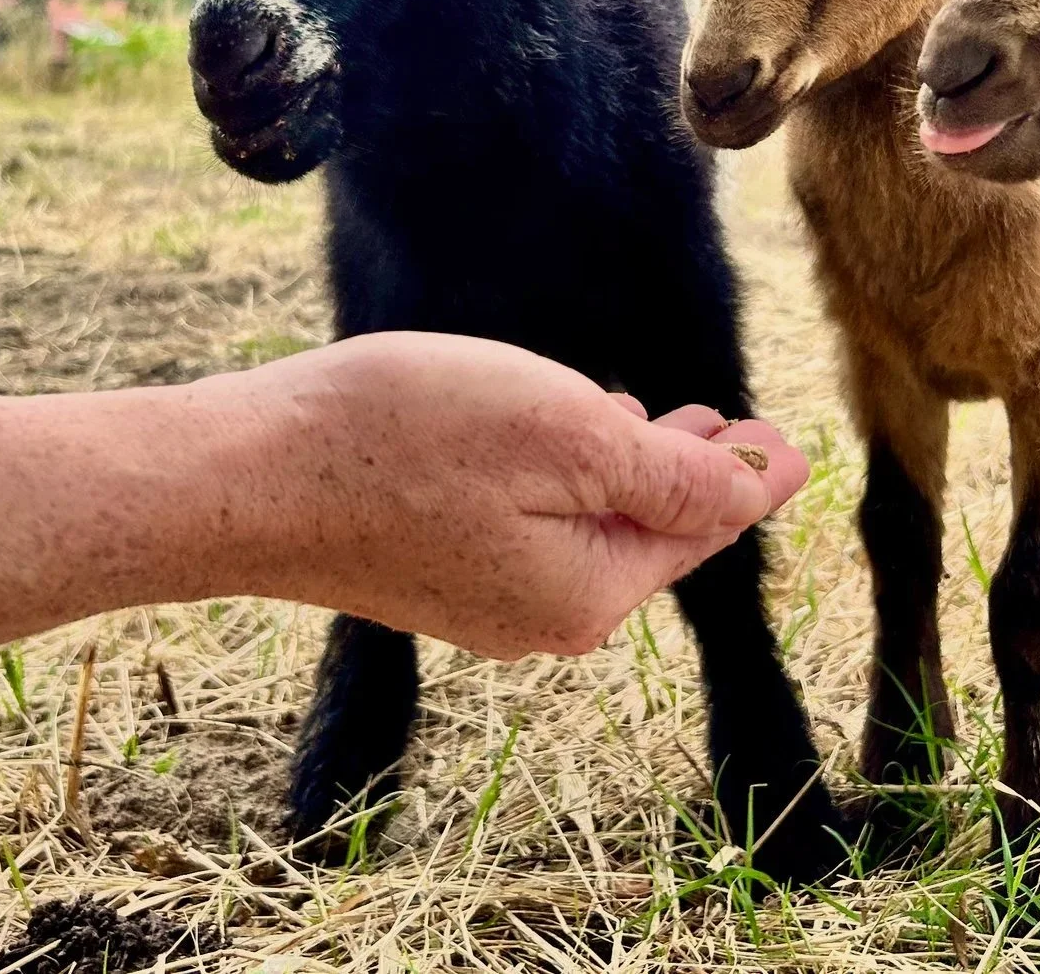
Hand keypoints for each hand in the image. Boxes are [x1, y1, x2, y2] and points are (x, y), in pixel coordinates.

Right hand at [184, 332, 809, 658]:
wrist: (249, 477)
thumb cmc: (407, 440)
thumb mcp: (569, 436)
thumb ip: (671, 473)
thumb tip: (761, 488)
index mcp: (590, 591)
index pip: (698, 525)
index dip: (748, 474)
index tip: (790, 440)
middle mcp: (542, 618)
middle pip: (647, 537)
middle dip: (696, 479)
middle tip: (742, 431)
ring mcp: (480, 602)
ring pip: (588, 531)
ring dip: (631, 475)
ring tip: (668, 422)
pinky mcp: (430, 573)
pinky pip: (533, 530)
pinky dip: (568, 485)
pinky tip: (564, 443)